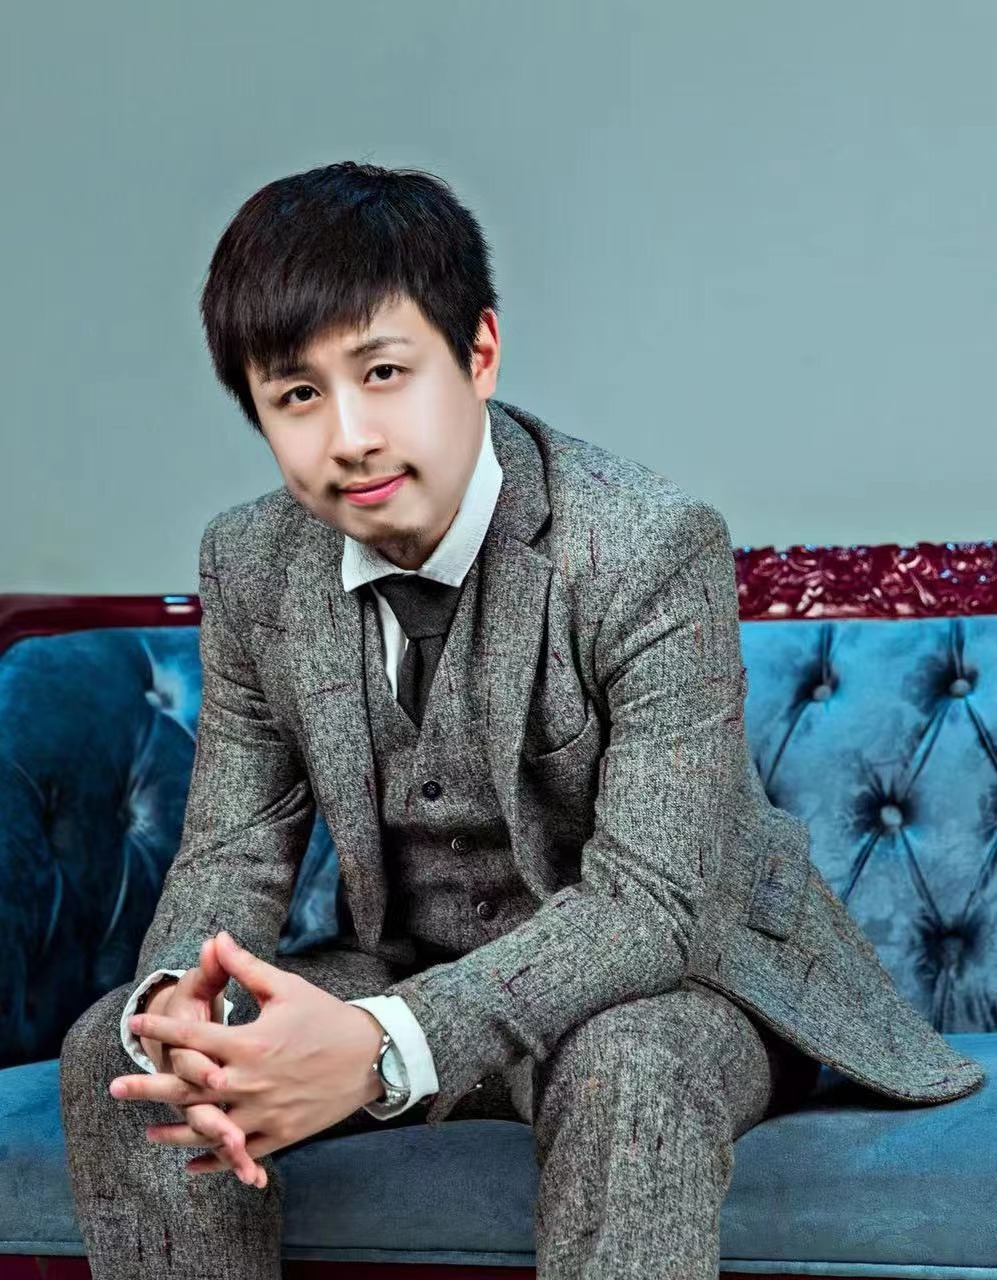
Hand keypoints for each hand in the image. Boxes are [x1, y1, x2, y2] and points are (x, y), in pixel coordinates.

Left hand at [114, 931, 386, 1176]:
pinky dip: (215, 1160)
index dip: (161, 1030)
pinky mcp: (281, 1135)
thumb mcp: (286, 987)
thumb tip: (217, 938)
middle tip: (114, 1088)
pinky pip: (241, 1153)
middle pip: (189, 1089)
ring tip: (147, 1132)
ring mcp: (264, 1113)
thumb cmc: (326, 1016)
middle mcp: (251, 1082)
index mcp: (250, 1044)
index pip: (194, 1037)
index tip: (134, 1025)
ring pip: (210, 1128)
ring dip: (176, 1131)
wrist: (371, 1057)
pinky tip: (192, 1163)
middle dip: (148, 1088)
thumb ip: (246, 968)